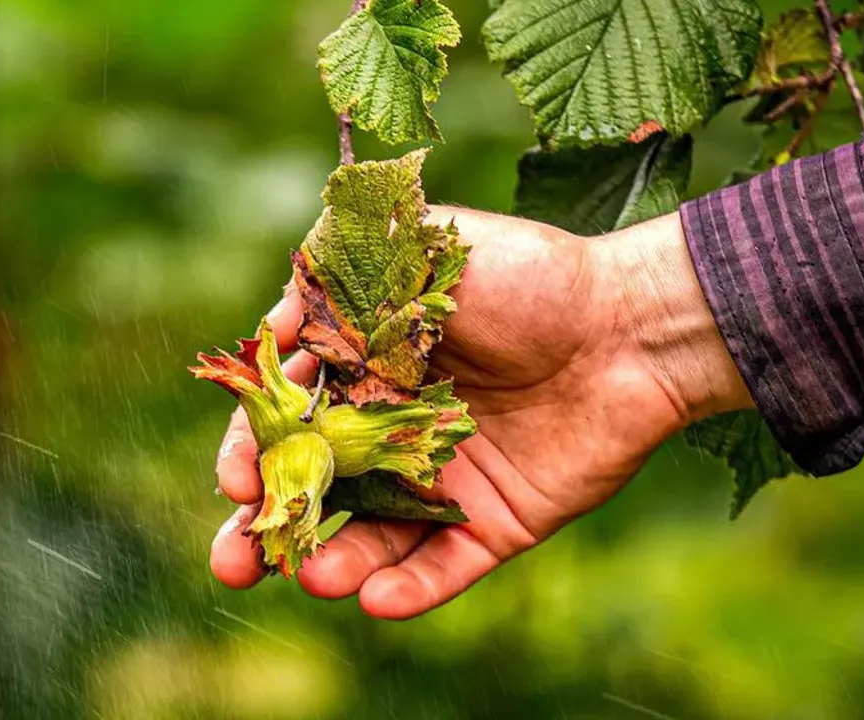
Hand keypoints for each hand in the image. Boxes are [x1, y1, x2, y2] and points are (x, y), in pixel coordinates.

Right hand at [210, 207, 751, 618]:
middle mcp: (395, 432)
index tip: (236, 478)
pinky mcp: (493, 523)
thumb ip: (342, 284)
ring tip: (314, 578)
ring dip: (336, 562)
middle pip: (316, 492)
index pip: (289, 421)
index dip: (255, 451)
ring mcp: (443, 482)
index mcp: (368, 371)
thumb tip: (271, 330)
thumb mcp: (424, 253)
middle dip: (270, 529)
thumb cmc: (527, 279)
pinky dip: (412, 590)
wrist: (630, 324)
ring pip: (372, 538)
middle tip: (233, 563)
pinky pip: (444, 567)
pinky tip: (379, 599)